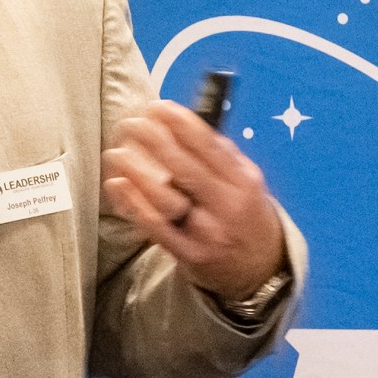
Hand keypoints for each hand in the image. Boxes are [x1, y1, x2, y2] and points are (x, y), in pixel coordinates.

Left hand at [103, 100, 285, 300]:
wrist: (259, 270)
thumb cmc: (247, 216)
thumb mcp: (248, 181)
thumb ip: (222, 154)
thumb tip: (189, 122)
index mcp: (243, 183)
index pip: (210, 147)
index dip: (183, 124)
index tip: (160, 107)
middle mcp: (226, 206)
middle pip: (186, 169)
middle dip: (156, 140)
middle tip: (133, 122)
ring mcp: (206, 233)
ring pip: (167, 198)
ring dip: (139, 172)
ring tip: (119, 151)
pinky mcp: (187, 254)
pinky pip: (156, 227)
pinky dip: (134, 203)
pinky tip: (118, 183)